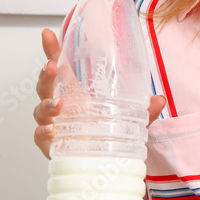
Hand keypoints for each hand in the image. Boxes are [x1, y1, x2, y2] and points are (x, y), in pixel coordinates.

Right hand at [32, 28, 166, 158]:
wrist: (104, 165)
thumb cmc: (108, 135)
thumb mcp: (130, 120)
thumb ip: (145, 111)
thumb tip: (159, 100)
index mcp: (75, 93)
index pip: (60, 67)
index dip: (52, 50)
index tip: (47, 33)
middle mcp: (61, 106)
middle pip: (45, 86)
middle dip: (45, 75)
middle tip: (52, 67)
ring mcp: (54, 124)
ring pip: (40, 110)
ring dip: (46, 105)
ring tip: (57, 105)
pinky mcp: (52, 145)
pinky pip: (41, 136)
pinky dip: (43, 132)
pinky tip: (51, 129)